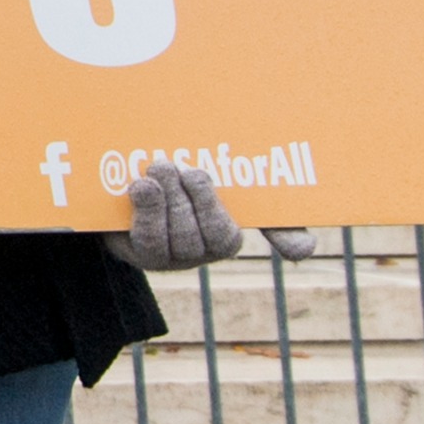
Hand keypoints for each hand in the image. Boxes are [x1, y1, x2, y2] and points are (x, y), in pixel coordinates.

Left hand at [112, 161, 330, 271]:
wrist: (120, 180)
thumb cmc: (176, 180)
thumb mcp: (215, 177)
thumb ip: (253, 192)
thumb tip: (304, 247)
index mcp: (231, 230)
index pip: (272, 232)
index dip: (287, 239)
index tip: (303, 243)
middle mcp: (205, 250)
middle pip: (214, 234)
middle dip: (201, 200)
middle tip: (188, 169)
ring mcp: (173, 256)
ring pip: (180, 238)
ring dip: (170, 200)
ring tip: (161, 167)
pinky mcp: (140, 254)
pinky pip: (148, 239)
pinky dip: (147, 209)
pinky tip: (142, 186)